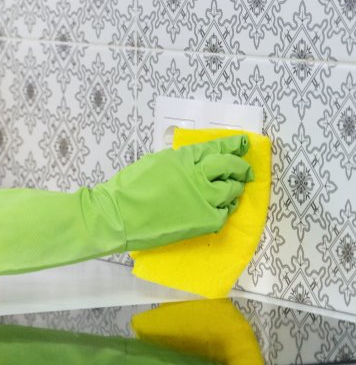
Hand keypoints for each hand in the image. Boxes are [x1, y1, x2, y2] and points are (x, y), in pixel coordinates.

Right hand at [101, 134, 253, 250]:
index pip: (215, 148)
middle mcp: (197, 174)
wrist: (119, 215)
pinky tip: (223, 207)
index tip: (243, 144)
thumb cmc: (129, 188)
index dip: (232, 145)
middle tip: (244, 170)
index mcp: (183, 158)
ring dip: (235, 187)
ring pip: (231, 190)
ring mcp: (203, 198)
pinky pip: (224, 212)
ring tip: (234, 188)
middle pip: (229, 166)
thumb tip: (194, 162)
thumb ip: (179, 161)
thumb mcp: (155, 162)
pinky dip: (226, 208)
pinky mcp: (204, 220)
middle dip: (239, 167)